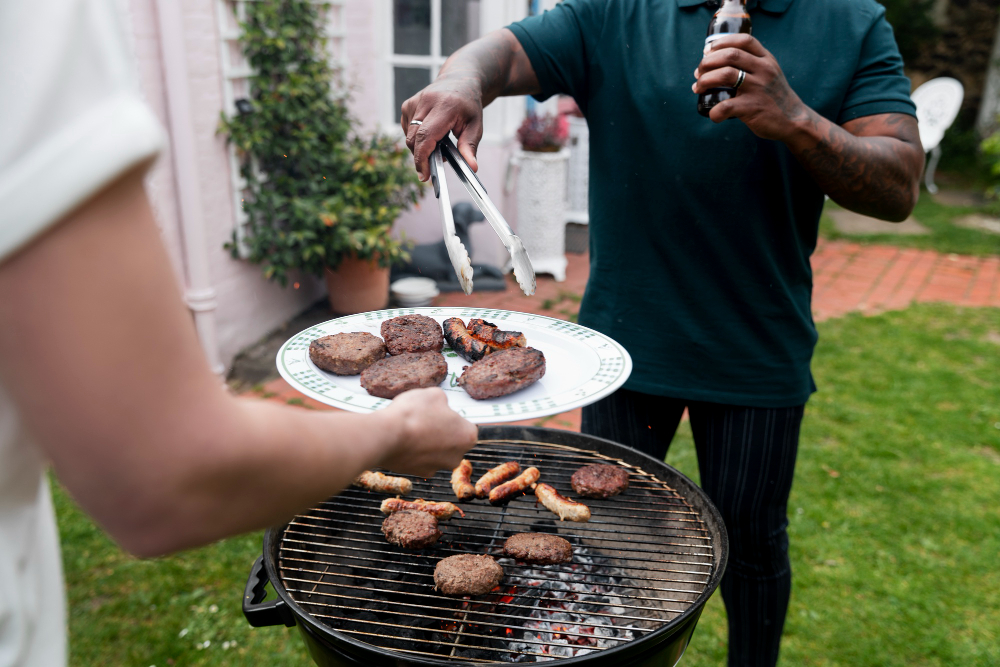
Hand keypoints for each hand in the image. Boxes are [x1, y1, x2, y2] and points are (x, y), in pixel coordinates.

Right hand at [378, 388, 477, 475]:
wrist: (387, 436)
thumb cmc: (414, 414)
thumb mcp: (434, 394)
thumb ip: (443, 401)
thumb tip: (440, 405)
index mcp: (467, 436)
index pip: (465, 426)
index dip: (451, 418)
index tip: (440, 413)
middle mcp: (457, 456)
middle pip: (452, 441)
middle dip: (441, 432)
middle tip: (425, 420)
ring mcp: (437, 467)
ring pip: (436, 452)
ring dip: (427, 442)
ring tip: (411, 428)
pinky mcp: (419, 473)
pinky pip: (419, 460)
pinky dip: (413, 452)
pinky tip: (403, 440)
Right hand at [400, 76, 484, 181]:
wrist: (460, 80)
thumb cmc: (468, 105)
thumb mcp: (475, 126)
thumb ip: (470, 146)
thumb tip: (472, 167)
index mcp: (444, 106)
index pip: (426, 135)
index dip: (422, 158)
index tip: (424, 175)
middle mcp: (426, 101)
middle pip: (414, 138)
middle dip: (421, 157)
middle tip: (434, 165)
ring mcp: (414, 102)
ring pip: (409, 136)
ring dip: (421, 147)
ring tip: (439, 142)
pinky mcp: (407, 105)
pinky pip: (407, 130)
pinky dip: (417, 138)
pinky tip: (431, 132)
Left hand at [693, 34, 808, 140]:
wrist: (793, 120)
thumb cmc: (773, 96)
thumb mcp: (768, 72)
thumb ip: (751, 63)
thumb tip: (715, 62)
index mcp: (766, 59)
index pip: (743, 40)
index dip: (721, 43)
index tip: (707, 52)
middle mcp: (763, 70)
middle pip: (730, 55)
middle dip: (707, 62)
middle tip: (699, 73)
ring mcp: (758, 88)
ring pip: (725, 75)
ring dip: (705, 80)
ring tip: (698, 88)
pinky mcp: (753, 108)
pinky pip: (726, 107)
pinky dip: (714, 112)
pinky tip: (713, 114)